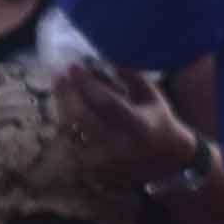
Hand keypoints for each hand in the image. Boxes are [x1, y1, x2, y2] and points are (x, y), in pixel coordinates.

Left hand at [53, 65, 201, 187]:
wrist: (164, 157)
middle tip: (61, 73)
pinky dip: (64, 120)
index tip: (74, 67)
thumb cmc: (158, 120)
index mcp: (138, 126)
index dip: (87, 83)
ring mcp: (102, 157)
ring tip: (59, 84)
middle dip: (68, 93)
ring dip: (61, 105)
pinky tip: (63, 105)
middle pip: (82, 117)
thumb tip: (105, 59)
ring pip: (71, 130)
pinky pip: (69, 139)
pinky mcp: (90, 163)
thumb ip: (131, 77)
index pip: (106, 103)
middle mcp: (119, 144)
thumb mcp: (152, 96)